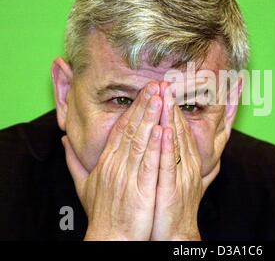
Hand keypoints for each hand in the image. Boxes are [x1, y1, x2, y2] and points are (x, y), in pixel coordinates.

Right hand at [62, 82, 162, 240]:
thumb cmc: (103, 213)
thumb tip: (64, 141)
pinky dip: (155, 146)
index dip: (134, 108)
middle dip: (145, 104)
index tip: (146, 92)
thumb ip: (75, 162)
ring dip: (151, 117)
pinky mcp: (140, 190)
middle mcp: (116, 164)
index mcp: (107, 161)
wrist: (110, 239)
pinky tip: (162, 130)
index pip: (121, 128)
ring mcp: (128, 176)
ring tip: (161, 97)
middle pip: (131, 128)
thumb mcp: (85, 185)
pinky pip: (148, 164)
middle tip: (157, 84)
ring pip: (140, 141)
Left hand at [150, 83, 206, 239]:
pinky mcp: (174, 187)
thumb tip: (170, 136)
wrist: (173, 232)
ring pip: (176, 139)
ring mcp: (182, 173)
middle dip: (174, 101)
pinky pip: (170, 163)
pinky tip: (165, 129)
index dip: (173, 103)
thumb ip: (175, 154)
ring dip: (171, 116)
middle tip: (169, 78)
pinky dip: (169, 146)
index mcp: (185, 156)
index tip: (166, 83)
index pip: (179, 124)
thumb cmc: (170, 204)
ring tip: (166, 94)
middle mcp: (187, 160)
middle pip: (180, 125)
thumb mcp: (179, 176)